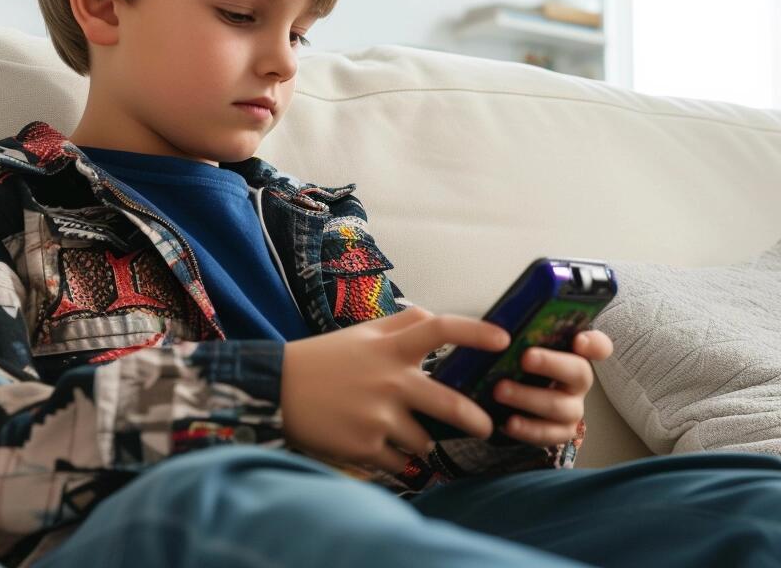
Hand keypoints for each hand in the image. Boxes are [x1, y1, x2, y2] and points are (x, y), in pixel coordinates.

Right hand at [281, 305, 511, 474]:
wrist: (276, 391)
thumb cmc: (323, 360)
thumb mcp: (361, 333)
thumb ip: (401, 323)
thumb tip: (434, 317)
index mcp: (390, 349)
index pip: (440, 329)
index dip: (476, 332)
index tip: (504, 339)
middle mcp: (390, 381)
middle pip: (450, 404)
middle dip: (475, 420)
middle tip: (486, 427)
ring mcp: (379, 417)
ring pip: (424, 440)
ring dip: (419, 440)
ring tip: (396, 431)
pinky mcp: (365, 447)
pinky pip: (397, 461)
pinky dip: (392, 458)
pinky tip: (372, 444)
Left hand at [492, 330, 612, 445]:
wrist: (514, 404)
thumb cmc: (521, 366)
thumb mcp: (524, 348)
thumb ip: (524, 337)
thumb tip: (500, 326)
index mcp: (574, 353)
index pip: (598, 345)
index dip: (593, 343)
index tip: (579, 340)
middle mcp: (579, 380)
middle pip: (578, 371)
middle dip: (551, 364)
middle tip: (525, 358)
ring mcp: (573, 408)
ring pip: (559, 405)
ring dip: (528, 398)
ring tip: (500, 391)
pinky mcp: (561, 432)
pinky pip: (548, 434)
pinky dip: (527, 428)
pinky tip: (508, 422)